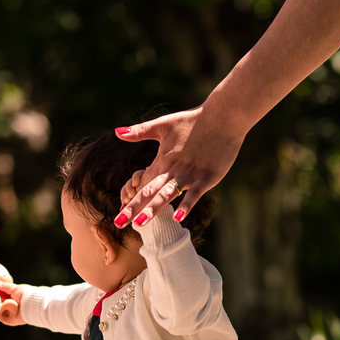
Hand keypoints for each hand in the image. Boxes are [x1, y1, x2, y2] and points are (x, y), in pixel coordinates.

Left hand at [114, 106, 243, 227]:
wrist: (223, 116)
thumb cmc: (193, 120)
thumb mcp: (163, 124)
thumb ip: (140, 131)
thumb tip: (116, 132)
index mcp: (162, 160)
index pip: (142, 184)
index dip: (130, 199)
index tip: (119, 215)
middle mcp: (173, 169)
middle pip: (149, 192)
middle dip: (133, 208)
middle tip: (119, 223)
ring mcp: (190, 174)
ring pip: (167, 194)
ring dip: (153, 209)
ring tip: (140, 223)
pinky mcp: (207, 176)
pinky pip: (195, 194)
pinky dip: (186, 205)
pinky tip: (177, 218)